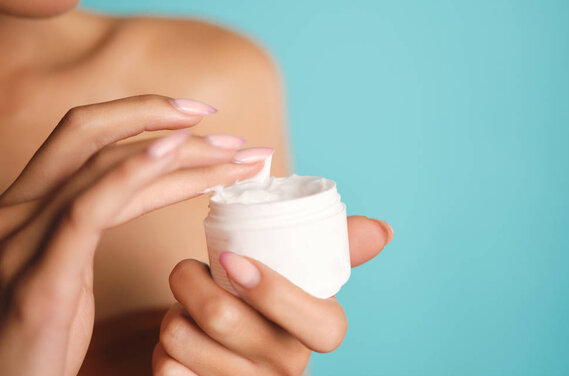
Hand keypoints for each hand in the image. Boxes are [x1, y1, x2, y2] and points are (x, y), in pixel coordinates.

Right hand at [0, 95, 266, 375]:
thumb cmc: (40, 338)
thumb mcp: (70, 268)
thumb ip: (95, 222)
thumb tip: (150, 189)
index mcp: (30, 207)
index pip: (89, 141)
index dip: (144, 118)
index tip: (201, 120)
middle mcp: (20, 212)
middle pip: (92, 134)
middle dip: (163, 118)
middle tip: (231, 134)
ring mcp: (23, 241)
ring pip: (103, 166)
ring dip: (178, 153)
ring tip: (233, 153)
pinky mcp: (40, 280)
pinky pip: (88, 211)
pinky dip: (131, 174)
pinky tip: (171, 153)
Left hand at [154, 216, 392, 374]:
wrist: (234, 360)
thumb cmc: (267, 306)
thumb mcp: (305, 277)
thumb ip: (341, 247)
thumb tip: (383, 229)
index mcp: (321, 333)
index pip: (317, 324)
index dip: (272, 290)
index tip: (230, 259)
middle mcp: (290, 369)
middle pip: (226, 320)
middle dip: (190, 283)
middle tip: (188, 272)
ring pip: (184, 340)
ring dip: (173, 314)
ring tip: (186, 310)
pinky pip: (168, 371)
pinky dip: (163, 351)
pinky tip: (180, 346)